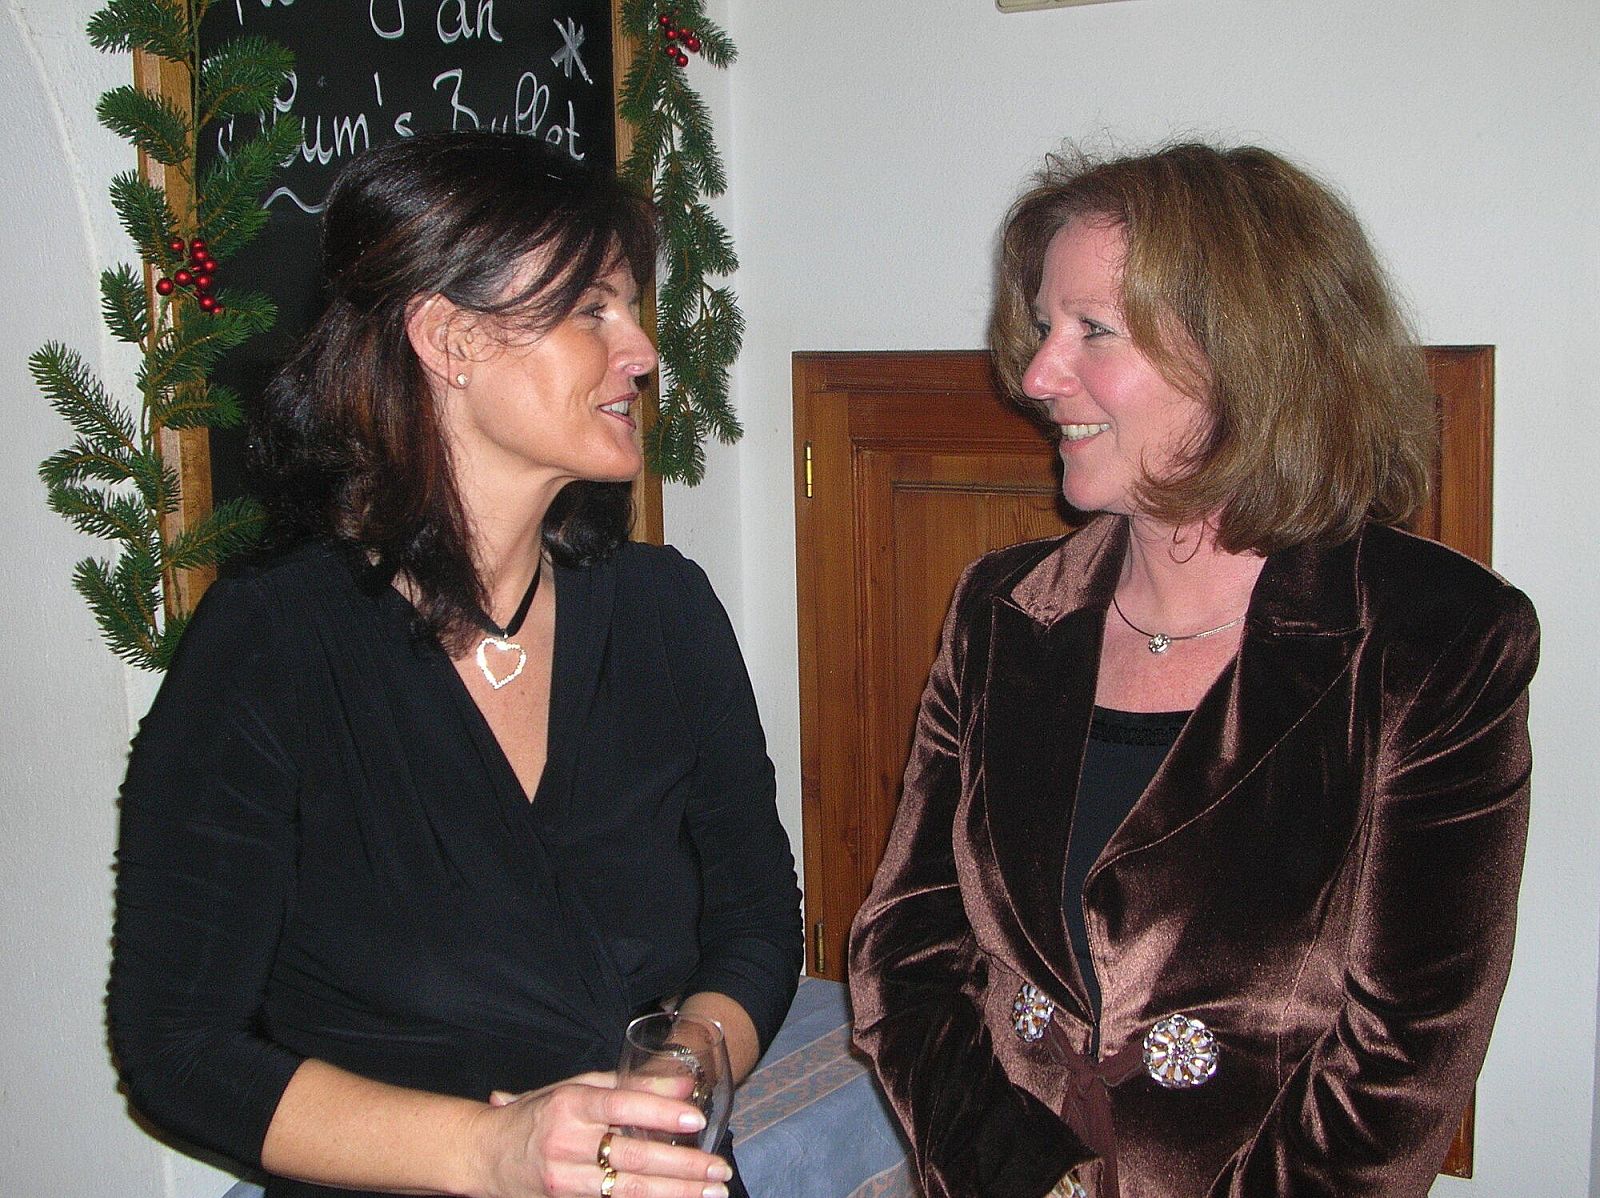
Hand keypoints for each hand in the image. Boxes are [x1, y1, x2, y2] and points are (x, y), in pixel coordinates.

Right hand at [473, 1071, 731, 1197]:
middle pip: (631, 1155)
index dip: (658, 1110)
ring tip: (711, 1192)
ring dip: (674, 1193)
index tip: (695, 1117)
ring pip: (627, 1190)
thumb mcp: (577, 1089)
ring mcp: (564, 1178)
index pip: (620, 1105)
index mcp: (570, 1103)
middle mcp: (566, 1142)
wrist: (484, 1155)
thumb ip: (629, 1086)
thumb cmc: (538, 1114)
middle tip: (718, 1169)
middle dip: (681, 1166)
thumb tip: (684, 1083)